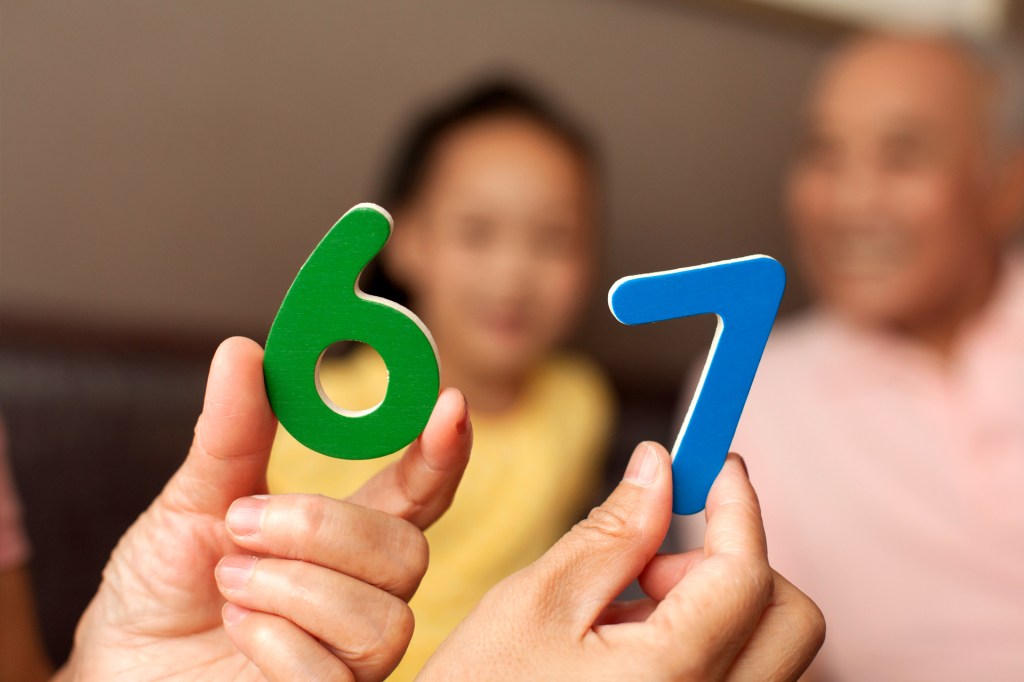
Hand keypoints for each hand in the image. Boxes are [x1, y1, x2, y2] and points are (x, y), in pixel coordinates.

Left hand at [57, 337, 471, 681]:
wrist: (116, 668)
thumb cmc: (159, 588)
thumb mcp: (192, 500)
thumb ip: (231, 433)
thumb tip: (245, 350)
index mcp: (344, 540)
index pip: (419, 495)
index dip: (442, 454)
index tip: (448, 405)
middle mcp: (361, 595)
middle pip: (409, 554)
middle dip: (323, 528)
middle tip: (243, 525)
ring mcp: (347, 657)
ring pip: (383, 618)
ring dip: (292, 587)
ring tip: (231, 584)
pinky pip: (332, 674)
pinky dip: (273, 640)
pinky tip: (238, 632)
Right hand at [419, 445, 824, 680]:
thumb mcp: (537, 602)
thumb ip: (612, 531)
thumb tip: (658, 466)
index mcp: (672, 677)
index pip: (747, 572)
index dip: (736, 503)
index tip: (713, 461)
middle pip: (788, 618)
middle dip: (732, 560)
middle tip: (653, 552)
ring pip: (768, 649)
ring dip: (716, 601)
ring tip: (625, 604)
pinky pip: (738, 679)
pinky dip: (703, 639)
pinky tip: (631, 640)